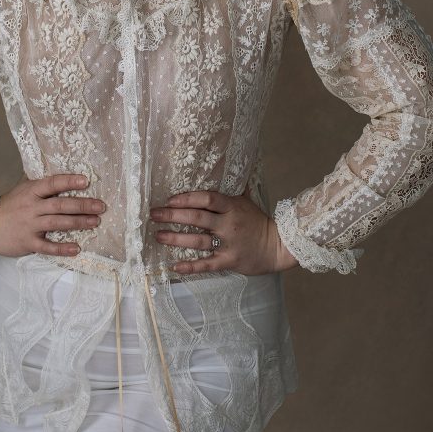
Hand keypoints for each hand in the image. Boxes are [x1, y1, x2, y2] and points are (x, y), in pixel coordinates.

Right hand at [0, 172, 105, 257]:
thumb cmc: (8, 206)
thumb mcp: (22, 190)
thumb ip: (40, 184)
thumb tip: (62, 176)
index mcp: (31, 191)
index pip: (52, 184)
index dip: (69, 181)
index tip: (86, 181)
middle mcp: (32, 207)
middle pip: (60, 205)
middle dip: (82, 205)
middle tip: (101, 206)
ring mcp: (30, 225)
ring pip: (57, 223)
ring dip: (78, 222)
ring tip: (95, 222)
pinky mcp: (28, 243)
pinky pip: (47, 246)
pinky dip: (62, 248)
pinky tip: (76, 248)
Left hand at [149, 190, 299, 275]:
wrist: (278, 246)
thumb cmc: (258, 221)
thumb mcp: (247, 201)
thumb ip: (234, 187)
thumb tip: (227, 165)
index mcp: (232, 207)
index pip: (207, 198)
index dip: (187, 198)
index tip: (169, 199)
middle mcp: (228, 224)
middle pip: (197, 218)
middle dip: (172, 215)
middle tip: (154, 214)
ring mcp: (228, 244)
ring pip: (197, 241)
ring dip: (175, 238)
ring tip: (158, 235)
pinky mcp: (229, 262)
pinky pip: (206, 264)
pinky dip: (190, 266)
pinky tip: (174, 265)